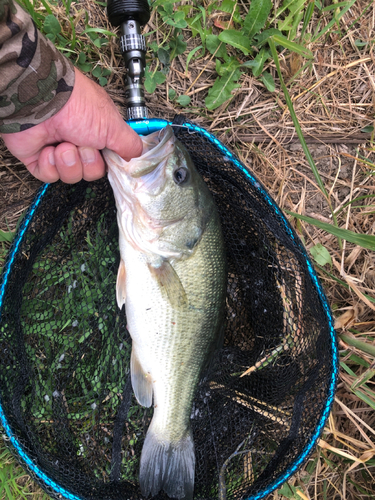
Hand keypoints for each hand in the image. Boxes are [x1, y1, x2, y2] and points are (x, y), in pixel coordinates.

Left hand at [1, 68, 142, 183]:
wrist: (40, 103)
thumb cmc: (77, 106)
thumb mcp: (113, 126)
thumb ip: (129, 144)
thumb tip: (136, 156)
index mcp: (97, 132)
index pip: (109, 159)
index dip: (110, 162)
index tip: (109, 157)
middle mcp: (78, 141)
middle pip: (92, 171)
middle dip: (89, 161)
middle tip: (83, 145)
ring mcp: (57, 150)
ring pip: (71, 176)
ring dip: (69, 162)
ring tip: (63, 145)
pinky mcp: (37, 159)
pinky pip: (49, 176)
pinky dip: (50, 165)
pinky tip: (48, 150)